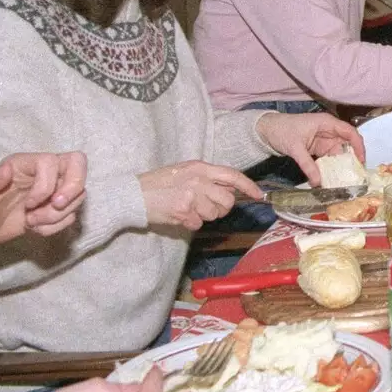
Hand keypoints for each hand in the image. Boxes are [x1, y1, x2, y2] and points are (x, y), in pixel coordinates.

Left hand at [0, 153, 87, 256]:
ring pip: (78, 194)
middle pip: (78, 164)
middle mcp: (41, 172)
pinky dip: (57, 226)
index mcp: (21, 164)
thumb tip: (6, 168)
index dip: (47, 185)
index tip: (29, 205)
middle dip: (72, 190)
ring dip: (58, 215)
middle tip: (55, 207)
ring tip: (32, 223)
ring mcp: (51, 189)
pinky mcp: (54, 207)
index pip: (52, 162)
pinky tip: (36, 229)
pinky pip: (71, 214)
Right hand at [138, 161, 261, 230]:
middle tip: (208, 208)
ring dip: (203, 216)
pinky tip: (178, 215)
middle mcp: (198, 180)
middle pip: (227, 201)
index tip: (258, 194)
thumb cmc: (159, 183)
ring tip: (187, 209)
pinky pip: (198, 223)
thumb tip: (230, 189)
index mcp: (200, 167)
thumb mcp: (185, 171)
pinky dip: (190, 223)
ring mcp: (191, 196)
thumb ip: (207, 178)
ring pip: (213, 214)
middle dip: (221, 208)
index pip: (232, 175)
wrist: (133, 194)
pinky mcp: (183, 211)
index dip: (248, 186)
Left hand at [256, 112, 365, 184]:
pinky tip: (332, 178)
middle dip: (351, 160)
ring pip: (338, 154)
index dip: (358, 146)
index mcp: (327, 123)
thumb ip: (308, 165)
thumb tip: (318, 182)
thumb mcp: (295, 148)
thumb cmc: (282, 131)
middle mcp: (329, 131)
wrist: (266, 131)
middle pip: (347, 145)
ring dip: (341, 166)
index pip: (350, 132)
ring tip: (344, 180)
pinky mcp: (318, 148)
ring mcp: (324, 140)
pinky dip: (331, 168)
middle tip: (354, 176)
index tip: (361, 162)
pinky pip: (329, 159)